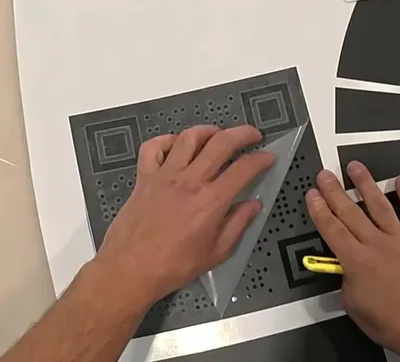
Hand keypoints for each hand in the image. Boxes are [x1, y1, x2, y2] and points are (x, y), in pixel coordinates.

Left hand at [89, 125, 275, 310]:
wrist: (131, 269)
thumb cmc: (174, 266)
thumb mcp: (216, 253)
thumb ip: (238, 225)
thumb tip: (253, 206)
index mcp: (211, 201)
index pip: (245, 168)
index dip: (261, 159)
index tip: (268, 158)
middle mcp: (190, 181)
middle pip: (221, 142)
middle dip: (243, 133)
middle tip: (252, 135)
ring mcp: (165, 175)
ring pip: (189, 138)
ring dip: (208, 131)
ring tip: (218, 134)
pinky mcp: (144, 177)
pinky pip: (153, 147)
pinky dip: (166, 140)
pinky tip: (176, 145)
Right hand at [307, 162, 399, 360]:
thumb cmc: (393, 324)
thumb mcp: (355, 307)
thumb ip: (348, 283)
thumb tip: (348, 273)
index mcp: (356, 262)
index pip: (332, 229)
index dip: (319, 210)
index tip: (313, 195)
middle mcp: (376, 245)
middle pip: (350, 212)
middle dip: (335, 191)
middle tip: (325, 175)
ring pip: (379, 205)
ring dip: (365, 184)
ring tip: (355, 167)